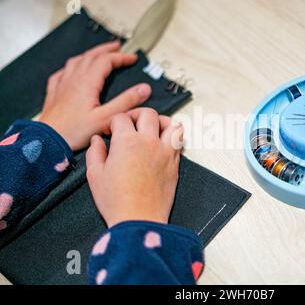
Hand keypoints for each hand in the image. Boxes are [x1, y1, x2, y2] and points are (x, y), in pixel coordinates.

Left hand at [39, 41, 151, 150]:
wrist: (48, 141)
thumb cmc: (75, 132)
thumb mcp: (107, 118)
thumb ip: (127, 102)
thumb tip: (144, 89)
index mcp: (87, 83)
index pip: (106, 61)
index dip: (121, 57)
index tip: (132, 58)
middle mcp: (73, 80)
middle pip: (91, 56)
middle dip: (106, 50)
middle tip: (117, 47)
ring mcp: (62, 86)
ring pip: (76, 62)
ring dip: (89, 55)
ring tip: (97, 54)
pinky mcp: (54, 95)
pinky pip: (60, 74)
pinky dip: (70, 68)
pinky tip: (70, 71)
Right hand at [86, 108, 183, 227]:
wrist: (139, 221)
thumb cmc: (116, 202)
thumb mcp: (95, 175)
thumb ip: (95, 153)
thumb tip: (97, 141)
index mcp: (127, 142)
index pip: (121, 118)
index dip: (112, 122)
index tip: (109, 131)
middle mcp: (149, 143)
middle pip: (148, 114)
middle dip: (136, 114)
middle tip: (129, 122)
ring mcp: (165, 153)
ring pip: (171, 124)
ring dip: (161, 121)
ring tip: (153, 127)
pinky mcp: (174, 165)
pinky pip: (179, 142)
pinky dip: (173, 137)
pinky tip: (164, 143)